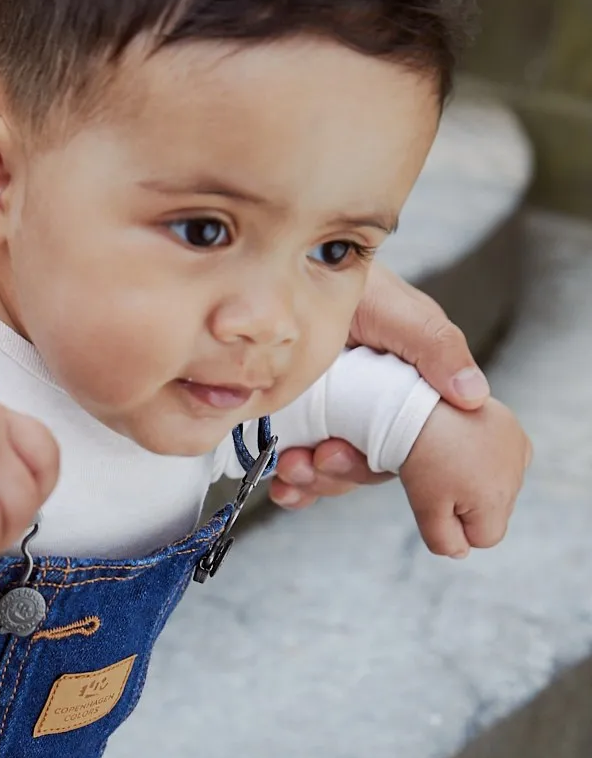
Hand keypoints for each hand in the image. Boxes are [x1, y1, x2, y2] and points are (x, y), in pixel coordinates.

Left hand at [271, 262, 492, 510]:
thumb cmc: (363, 286)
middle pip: (365, 468)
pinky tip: (282, 488)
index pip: (409, 451)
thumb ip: (436, 348)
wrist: (302, 269)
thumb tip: (474, 397)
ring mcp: (333, 422)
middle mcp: (373, 416)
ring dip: (311, 481)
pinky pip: (299, 471)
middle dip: (339, 474)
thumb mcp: (402, 312)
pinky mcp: (297, 426)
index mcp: (408, 397)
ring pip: (330, 474)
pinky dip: (293, 488)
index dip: (383, 465)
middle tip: (318, 460)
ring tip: (291, 468)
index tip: (357, 461)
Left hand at [399, 396, 531, 557]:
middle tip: (441, 477)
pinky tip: (467, 447)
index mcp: (496, 499)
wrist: (423, 402)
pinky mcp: (514, 432)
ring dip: (478, 481)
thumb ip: (444, 540)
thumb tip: (462, 553)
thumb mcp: (426, 508)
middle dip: (470, 505)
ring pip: (501, 489)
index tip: (439, 501)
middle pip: (495, 514)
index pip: (486, 538)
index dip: (459, 528)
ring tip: (451, 459)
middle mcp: (516, 475)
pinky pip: (505, 463)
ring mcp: (518, 451)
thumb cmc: (422, 457)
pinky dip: (487, 460)